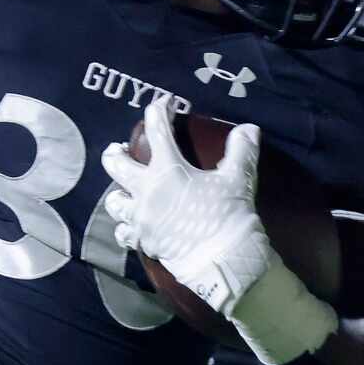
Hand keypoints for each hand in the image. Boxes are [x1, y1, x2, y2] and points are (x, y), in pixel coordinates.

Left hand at [99, 97, 271, 313]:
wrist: (224, 261)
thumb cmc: (229, 215)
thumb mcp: (238, 179)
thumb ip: (241, 150)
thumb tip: (249, 129)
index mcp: (167, 169)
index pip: (157, 130)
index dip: (159, 110)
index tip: (165, 104)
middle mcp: (146, 192)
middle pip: (116, 165)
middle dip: (115, 153)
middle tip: (119, 149)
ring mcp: (141, 219)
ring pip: (114, 202)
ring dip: (118, 194)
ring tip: (123, 192)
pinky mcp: (144, 242)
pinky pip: (124, 233)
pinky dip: (125, 228)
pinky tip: (131, 226)